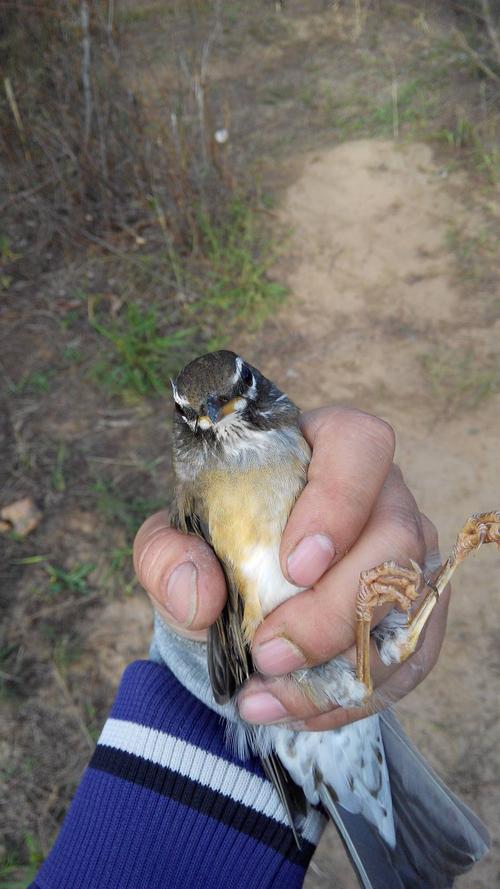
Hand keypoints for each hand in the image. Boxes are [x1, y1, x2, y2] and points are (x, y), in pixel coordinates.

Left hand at [133, 406, 449, 730]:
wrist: (235, 592)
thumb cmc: (214, 544)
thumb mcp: (171, 541)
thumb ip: (167, 555)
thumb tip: (200, 595)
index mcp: (327, 449)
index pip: (360, 447)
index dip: (339, 503)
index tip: (295, 565)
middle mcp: (382, 495)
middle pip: (396, 540)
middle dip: (334, 611)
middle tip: (268, 653)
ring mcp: (409, 553)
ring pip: (412, 607)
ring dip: (345, 668)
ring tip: (271, 697)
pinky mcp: (416, 612)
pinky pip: (412, 658)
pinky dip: (356, 695)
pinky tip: (297, 710)